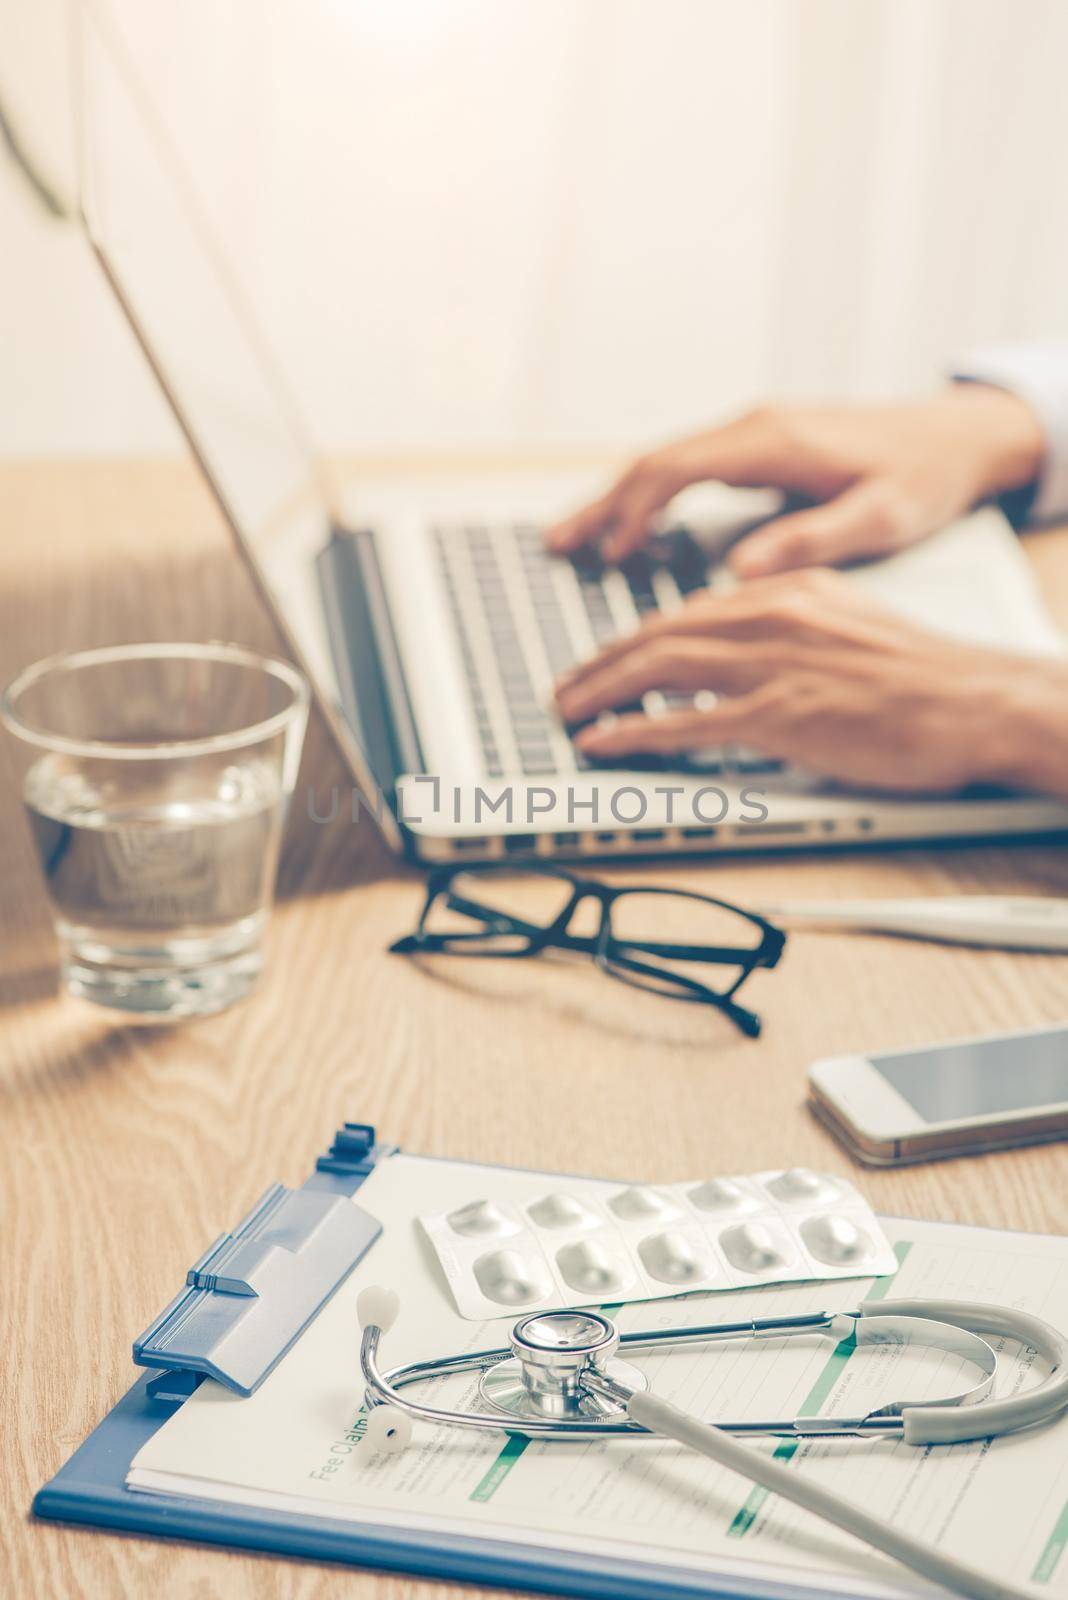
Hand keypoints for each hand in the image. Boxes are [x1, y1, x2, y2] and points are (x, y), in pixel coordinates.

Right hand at [546, 387, 1043, 575]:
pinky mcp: (759, 447)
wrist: (957, 437)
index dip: (634, 511)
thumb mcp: (878, 518)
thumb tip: (740, 571)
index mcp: (773, 441)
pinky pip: (686, 468)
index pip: (677, 468)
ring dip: (616, 500)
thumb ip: (809, 541)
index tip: (609, 555)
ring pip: (664, 462)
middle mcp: (754, 428)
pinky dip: (647, 497)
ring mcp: (753, 433)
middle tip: (557, 546)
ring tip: (571, 539)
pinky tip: (631, 527)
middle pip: (654, 461)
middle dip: (602, 504)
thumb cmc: (924, 478)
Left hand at [554, 568, 1067, 796]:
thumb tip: (756, 650)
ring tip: (566, 713)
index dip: (635, 639)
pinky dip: (632, 730)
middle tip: (565, 688)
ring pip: (659, 669)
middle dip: (600, 662)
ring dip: (600, 691)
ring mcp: (773, 665)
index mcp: (790, 592)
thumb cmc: (928, 678)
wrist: (978, 702)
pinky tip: (602, 740)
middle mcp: (773, 617)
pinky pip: (684, 722)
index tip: (606, 659)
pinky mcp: (779, 715)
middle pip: (659, 633)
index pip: (689, 611)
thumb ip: (798, 629)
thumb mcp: (854, 626)